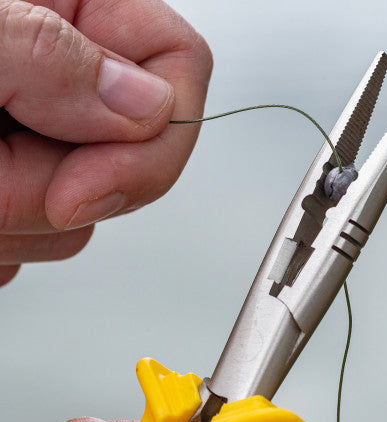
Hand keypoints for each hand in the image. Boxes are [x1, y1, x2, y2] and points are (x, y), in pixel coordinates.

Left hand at [0, 0, 211, 286]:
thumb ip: (51, 57)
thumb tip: (146, 107)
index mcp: (68, 9)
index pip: (179, 63)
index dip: (157, 139)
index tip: (84, 187)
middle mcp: (63, 76)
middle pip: (136, 158)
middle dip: (68, 192)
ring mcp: (43, 138)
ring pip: (86, 214)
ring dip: (24, 221)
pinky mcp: (16, 186)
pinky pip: (42, 239)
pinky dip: (6, 241)